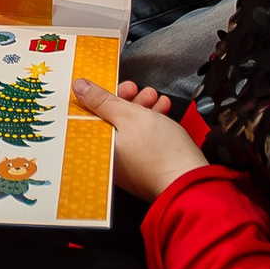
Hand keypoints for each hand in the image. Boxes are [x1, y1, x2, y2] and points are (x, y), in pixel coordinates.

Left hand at [72, 78, 208, 201]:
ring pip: (129, 128)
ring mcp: (127, 164)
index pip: (89, 117)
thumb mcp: (128, 115)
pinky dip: (151, 123)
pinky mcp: (144, 166)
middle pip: (110, 121)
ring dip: (141, 108)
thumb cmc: (160, 153)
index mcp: (98, 148)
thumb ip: (102, 100)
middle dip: (126, 100)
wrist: (190, 182)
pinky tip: (162, 110)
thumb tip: (79, 87)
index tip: (112, 85)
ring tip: (155, 98)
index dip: (101, 96)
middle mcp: (108, 158)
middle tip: (137, 89)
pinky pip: (142, 139)